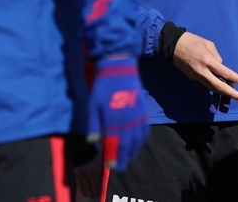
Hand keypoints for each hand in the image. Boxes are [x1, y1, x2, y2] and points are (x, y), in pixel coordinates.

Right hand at [74, 153, 103, 198]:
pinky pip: (79, 185)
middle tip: (97, 191)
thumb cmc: (96, 153)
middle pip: (89, 194)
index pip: (96, 190)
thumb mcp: (101, 164)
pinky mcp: (74, 173)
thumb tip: (102, 188)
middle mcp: (84, 175)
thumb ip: (101, 176)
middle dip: (93, 193)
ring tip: (92, 187)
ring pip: (83, 191)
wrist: (84, 145)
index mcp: (93, 172)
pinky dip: (83, 186)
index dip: (99, 194)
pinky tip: (87, 182)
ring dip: (88, 191)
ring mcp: (78, 175)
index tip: (101, 193)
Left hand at [87, 55, 148, 170]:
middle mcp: (128, 120)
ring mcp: (138, 116)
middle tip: (119, 167)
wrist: (120, 69)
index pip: (115, 143)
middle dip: (123, 156)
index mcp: (115, 119)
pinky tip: (138, 143)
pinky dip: (142, 139)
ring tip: (128, 158)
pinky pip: (144, 129)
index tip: (111, 165)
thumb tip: (93, 141)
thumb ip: (94, 124)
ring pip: (138, 138)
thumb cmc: (103, 87)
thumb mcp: (93, 105)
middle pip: (128, 144)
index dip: (114, 155)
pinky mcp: (143, 111)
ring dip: (133, 150)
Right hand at [173, 32, 237, 103]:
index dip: (236, 79)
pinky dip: (214, 86)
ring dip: (223, 93)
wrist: (172, 45)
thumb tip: (221, 66)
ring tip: (234, 96)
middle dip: (232, 94)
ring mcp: (196, 76)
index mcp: (208, 61)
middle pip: (219, 86)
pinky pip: (205, 83)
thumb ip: (216, 56)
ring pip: (212, 88)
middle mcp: (202, 71)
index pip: (225, 73)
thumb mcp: (208, 44)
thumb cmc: (192, 41)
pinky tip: (220, 86)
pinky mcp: (192, 78)